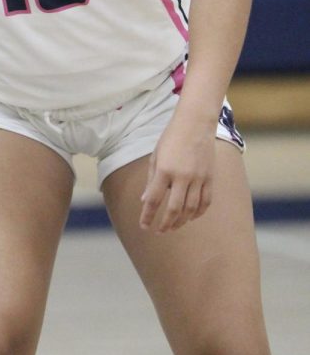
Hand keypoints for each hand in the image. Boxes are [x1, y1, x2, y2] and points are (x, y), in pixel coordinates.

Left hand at [139, 116, 215, 232]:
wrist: (195, 123)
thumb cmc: (171, 138)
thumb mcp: (156, 155)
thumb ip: (152, 179)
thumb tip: (145, 200)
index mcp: (165, 169)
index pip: (154, 199)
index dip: (148, 215)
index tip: (144, 226)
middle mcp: (182, 176)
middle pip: (174, 209)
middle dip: (165, 224)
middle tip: (160, 231)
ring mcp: (198, 178)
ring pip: (191, 209)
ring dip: (181, 221)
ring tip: (173, 226)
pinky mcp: (210, 178)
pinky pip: (205, 202)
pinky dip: (198, 213)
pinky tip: (190, 217)